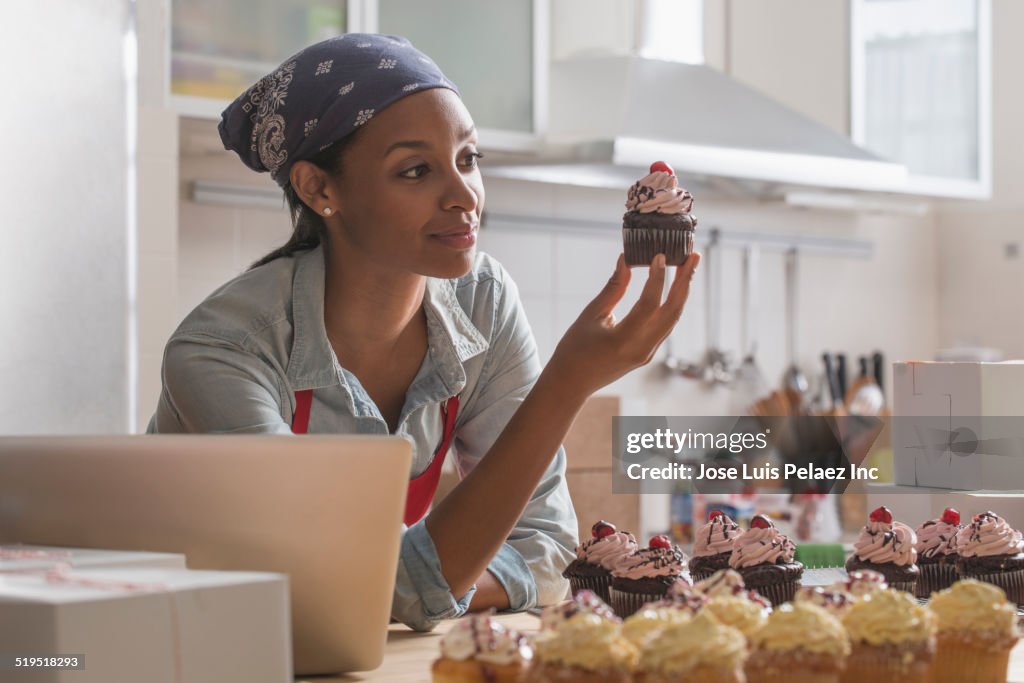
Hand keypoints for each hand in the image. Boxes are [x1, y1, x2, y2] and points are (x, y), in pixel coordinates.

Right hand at [548, 251, 700, 396]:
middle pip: (673, 311)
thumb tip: (626, 260)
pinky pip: (666, 325)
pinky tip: (674, 287)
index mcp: (623, 340)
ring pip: (673, 318)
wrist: (572, 383)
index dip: (657, 278)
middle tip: (694, 255)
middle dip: (685, 281)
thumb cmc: (574, 349)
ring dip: (682, 291)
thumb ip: (613, 288)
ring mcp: (648, 353)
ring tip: (688, 266)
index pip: (649, 304)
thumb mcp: (591, 315)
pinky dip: (672, 304)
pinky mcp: (648, 353)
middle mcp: (642, 349)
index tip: (660, 255)